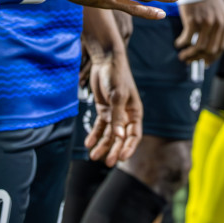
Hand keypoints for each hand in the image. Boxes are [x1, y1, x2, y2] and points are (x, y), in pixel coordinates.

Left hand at [86, 50, 143, 165]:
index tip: (121, 158)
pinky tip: (88, 143)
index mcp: (134, 112)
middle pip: (120, 137)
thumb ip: (117, 117)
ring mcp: (114, 113)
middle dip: (114, 150)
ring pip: (109, 134)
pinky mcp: (103, 109)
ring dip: (102, 145)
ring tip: (93, 156)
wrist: (106, 59)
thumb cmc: (116, 75)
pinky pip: (100, 126)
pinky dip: (95, 134)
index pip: (134, 135)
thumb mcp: (117, 96)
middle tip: (106, 162)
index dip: (128, 147)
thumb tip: (119, 137)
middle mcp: (125, 115)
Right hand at [175, 0, 223, 63]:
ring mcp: (206, 22)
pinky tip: (178, 43)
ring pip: (199, 47)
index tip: (205, 62)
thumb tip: (209, 48)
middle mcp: (218, 24)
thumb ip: (218, 27)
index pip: (222, 47)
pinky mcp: (193, 19)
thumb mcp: (218, 11)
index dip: (213, 57)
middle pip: (211, 50)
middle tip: (190, 61)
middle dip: (200, 59)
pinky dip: (182, 43)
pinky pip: (187, 38)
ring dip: (190, 55)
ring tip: (183, 56)